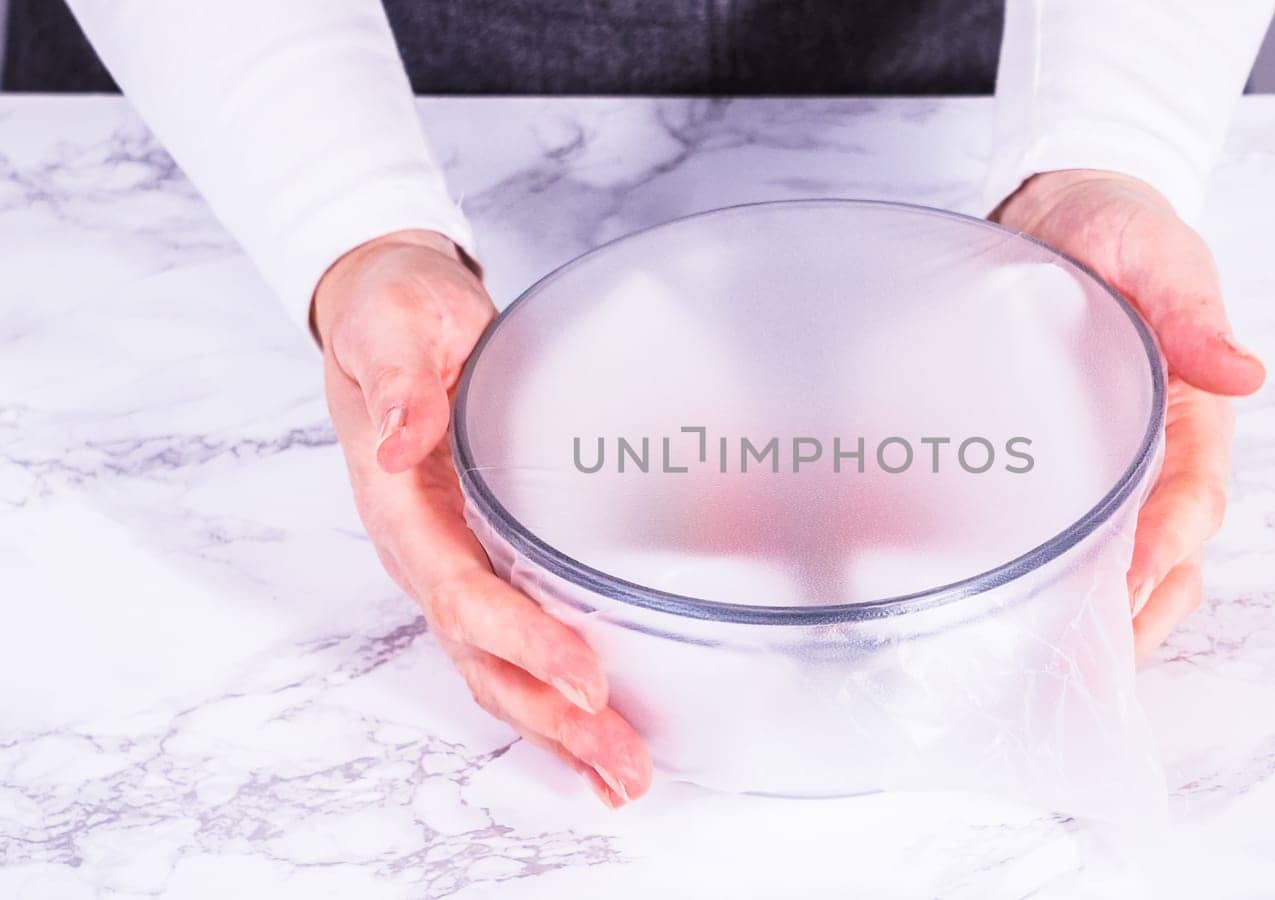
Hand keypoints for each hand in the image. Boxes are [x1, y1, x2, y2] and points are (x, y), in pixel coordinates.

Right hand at [314, 229, 652, 805]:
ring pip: (497, 671)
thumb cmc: (395, 317)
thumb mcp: (394, 326)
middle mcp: (424, 554)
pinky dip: (555, 700)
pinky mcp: (482, 565)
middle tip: (624, 764)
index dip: (524, 641)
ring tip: (625, 775)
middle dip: (554, 719)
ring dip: (561, 729)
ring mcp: (451, 567)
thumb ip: (399, 381)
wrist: (386, 317)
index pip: (462, 593)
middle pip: (483, 659)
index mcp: (401, 506)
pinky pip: (513, 648)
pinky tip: (600, 735)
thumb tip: (401, 438)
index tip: (588, 678)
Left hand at [993, 170, 1265, 659]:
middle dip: (1142, 603)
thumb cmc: (1116, 230)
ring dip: (1115, 613)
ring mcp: (1120, 464)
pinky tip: (1037, 619)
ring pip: (1136, 559)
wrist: (1063, 214)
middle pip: (1173, 549)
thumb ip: (1190, 309)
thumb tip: (1248, 372)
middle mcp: (1163, 450)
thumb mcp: (1156, 254)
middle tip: (1091, 651)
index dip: (1171, 538)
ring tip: (1066, 662)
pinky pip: (1085, 536)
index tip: (1137, 570)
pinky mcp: (1073, 466)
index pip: (1196, 492)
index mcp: (1194, 409)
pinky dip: (1075, 583)